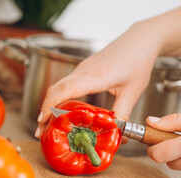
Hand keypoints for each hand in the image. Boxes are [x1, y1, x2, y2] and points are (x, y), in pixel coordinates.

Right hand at [36, 23, 161, 137]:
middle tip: (41, 132)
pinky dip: (57, 98)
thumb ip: (122, 114)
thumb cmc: (137, 61)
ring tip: (47, 125)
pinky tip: (60, 111)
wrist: (139, 40)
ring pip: (57, 86)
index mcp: (97, 75)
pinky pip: (64, 84)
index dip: (51, 105)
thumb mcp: (132, 92)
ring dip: (49, 104)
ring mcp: (81, 69)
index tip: (42, 120)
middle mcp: (84, 70)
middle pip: (55, 88)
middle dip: (44, 110)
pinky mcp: (83, 70)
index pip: (66, 89)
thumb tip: (117, 135)